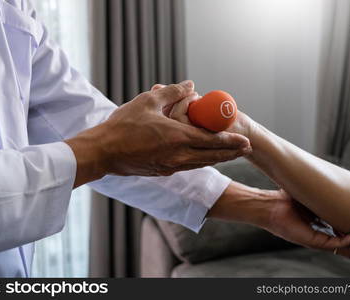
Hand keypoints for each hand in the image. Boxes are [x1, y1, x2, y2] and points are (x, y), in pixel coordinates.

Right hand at [66, 81, 251, 186]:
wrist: (103, 152)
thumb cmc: (123, 125)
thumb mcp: (148, 101)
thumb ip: (172, 92)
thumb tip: (190, 85)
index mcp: (177, 137)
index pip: (212, 140)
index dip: (230, 141)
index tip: (245, 141)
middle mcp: (178, 155)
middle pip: (212, 156)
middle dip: (231, 153)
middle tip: (246, 148)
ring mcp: (171, 166)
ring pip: (201, 163)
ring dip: (218, 159)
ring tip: (231, 155)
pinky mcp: (163, 171)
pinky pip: (189, 166)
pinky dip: (201, 161)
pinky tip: (204, 158)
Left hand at [208, 182, 349, 258]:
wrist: (269, 205)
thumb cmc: (285, 200)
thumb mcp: (311, 196)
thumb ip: (323, 195)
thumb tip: (333, 181)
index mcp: (322, 231)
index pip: (346, 238)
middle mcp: (322, 239)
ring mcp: (318, 242)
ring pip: (348, 249)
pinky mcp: (314, 241)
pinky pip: (339, 243)